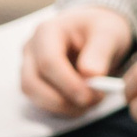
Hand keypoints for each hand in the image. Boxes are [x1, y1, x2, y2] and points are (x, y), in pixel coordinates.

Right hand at [17, 4, 133, 115]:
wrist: (97, 33)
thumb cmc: (101, 29)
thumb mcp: (109, 33)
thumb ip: (100, 52)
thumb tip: (91, 75)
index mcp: (47, 31)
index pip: (48, 62)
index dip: (67, 83)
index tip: (89, 95)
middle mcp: (31, 50)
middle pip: (32, 82)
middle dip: (62, 99)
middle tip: (92, 102)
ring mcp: (28, 67)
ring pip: (34, 95)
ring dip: (62, 106)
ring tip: (91, 102)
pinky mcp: (34, 83)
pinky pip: (40, 101)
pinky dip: (61, 107)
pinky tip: (82, 104)